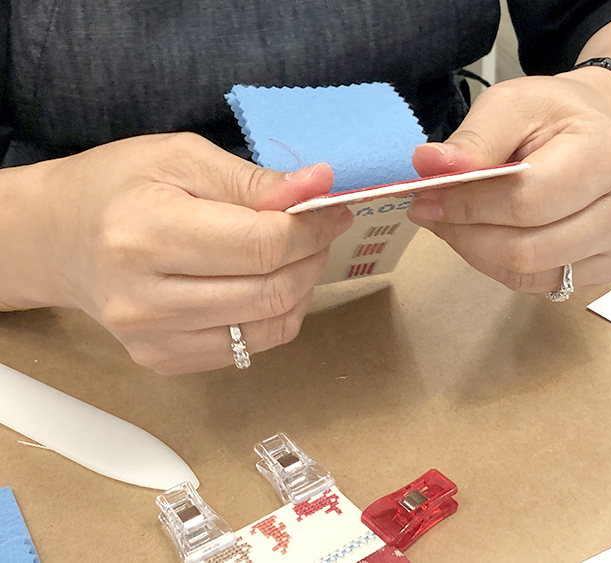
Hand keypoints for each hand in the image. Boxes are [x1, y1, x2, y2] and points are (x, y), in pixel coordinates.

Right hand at [25, 133, 351, 373]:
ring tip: (295, 254)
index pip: (262, 245)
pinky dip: (276, 314)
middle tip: (319, 229)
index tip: (333, 209)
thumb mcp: (181, 158)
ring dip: (302, 287)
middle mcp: (146, 300)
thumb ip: (252, 180)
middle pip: (273, 291)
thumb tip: (319, 185)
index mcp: (146, 235)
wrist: (59, 240)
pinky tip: (267, 283)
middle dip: (313, 256)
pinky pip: (251, 347)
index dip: (312, 228)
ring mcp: (154, 340)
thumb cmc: (117, 187)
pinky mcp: (164, 361)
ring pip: (272, 326)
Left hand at [407, 73, 610, 294]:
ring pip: (529, 273)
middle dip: (465, 234)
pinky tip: (486, 237)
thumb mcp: (511, 106)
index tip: (424, 199)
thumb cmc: (553, 118)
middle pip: (526, 248)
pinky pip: (540, 285)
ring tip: (454, 223)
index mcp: (609, 156)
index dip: (467, 206)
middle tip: (430, 214)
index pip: (525, 201)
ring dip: (477, 252)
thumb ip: (473, 139)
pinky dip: (499, 265)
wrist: (598, 133)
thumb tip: (427, 164)